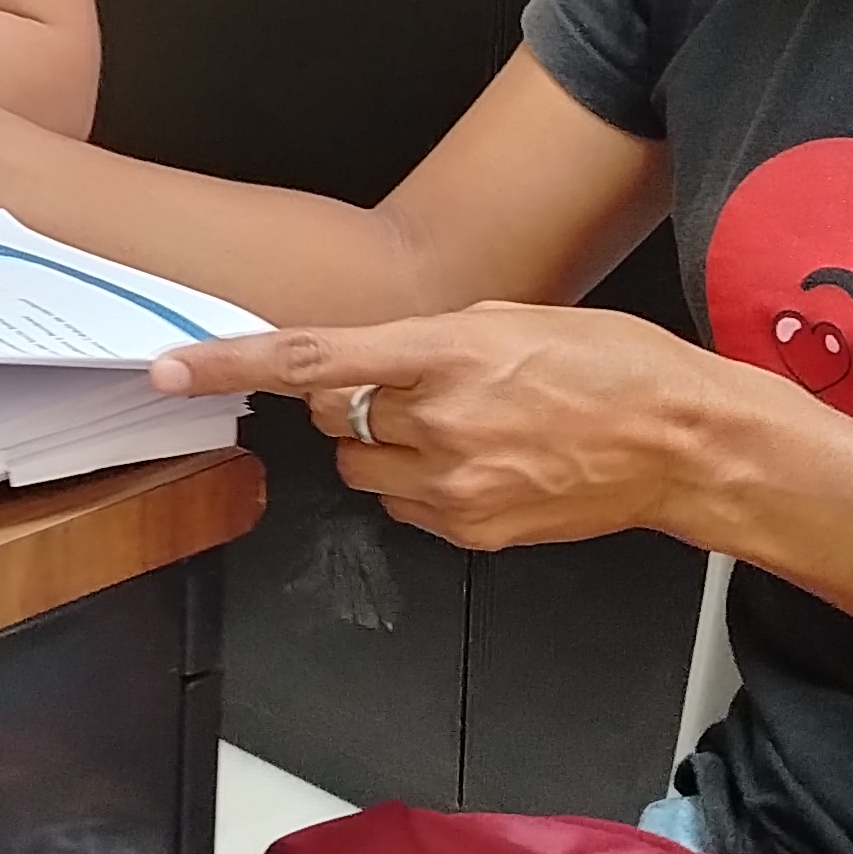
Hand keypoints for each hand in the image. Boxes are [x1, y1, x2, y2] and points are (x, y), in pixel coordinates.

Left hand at [153, 304, 727, 550]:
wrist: (682, 442)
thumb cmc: (615, 366)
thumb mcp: (512, 320)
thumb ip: (425, 342)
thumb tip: (366, 360)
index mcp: (447, 353)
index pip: (310, 360)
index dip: (229, 366)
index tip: (170, 371)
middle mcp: (440, 423)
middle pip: (332, 415)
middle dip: (351, 398)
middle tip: (414, 386)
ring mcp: (454, 486)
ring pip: (361, 468)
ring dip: (383, 445)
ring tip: (460, 428)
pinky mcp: (471, 532)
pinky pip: (404, 507)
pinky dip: (421, 485)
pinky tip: (481, 464)